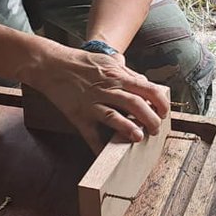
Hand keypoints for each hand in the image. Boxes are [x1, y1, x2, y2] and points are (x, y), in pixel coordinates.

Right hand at [32, 45, 169, 149]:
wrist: (50, 64)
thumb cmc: (80, 62)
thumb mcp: (107, 61)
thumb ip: (127, 73)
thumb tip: (145, 83)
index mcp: (117, 76)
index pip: (148, 89)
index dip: (161, 103)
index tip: (164, 112)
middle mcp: (107, 89)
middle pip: (136, 105)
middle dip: (150, 119)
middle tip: (155, 130)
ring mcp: (92, 103)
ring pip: (115, 118)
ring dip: (130, 129)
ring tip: (139, 138)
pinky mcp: (78, 114)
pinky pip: (90, 134)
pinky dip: (98, 146)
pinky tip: (106, 154)